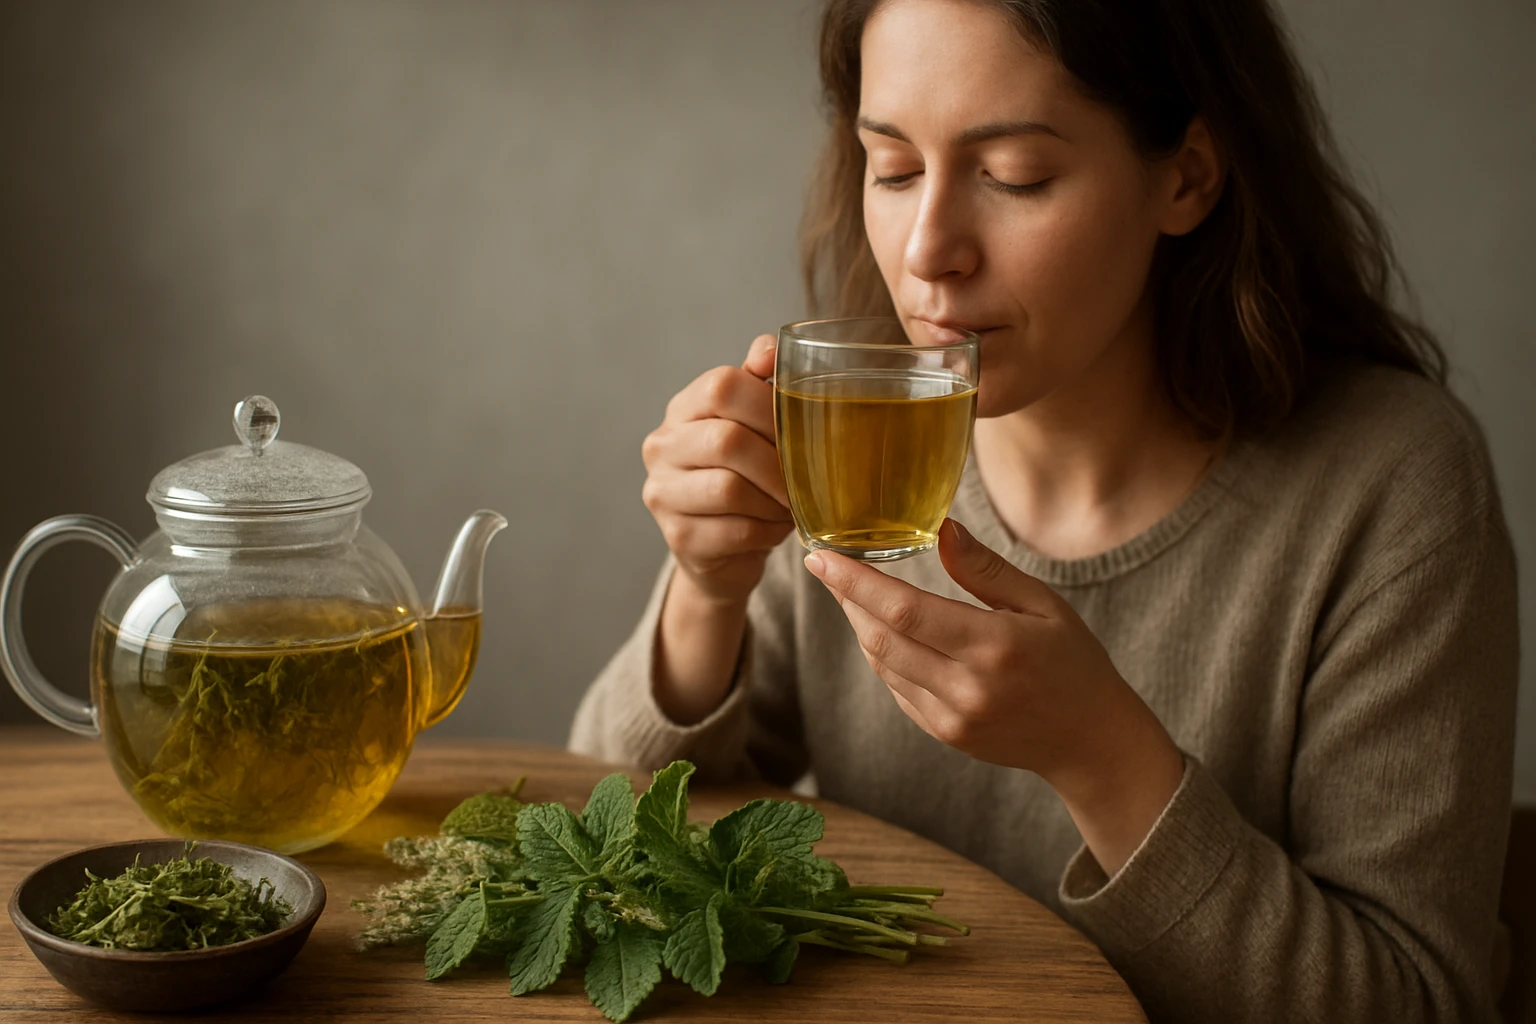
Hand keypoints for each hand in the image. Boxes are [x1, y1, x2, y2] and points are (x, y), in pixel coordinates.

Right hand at [642, 334, 794, 607]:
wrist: (722, 547)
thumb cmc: (746, 475)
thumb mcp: (753, 425)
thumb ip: (761, 383)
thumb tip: (769, 349)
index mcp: (683, 409)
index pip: (721, 386)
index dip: (769, 405)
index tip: (800, 428)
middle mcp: (662, 447)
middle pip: (728, 441)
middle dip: (778, 462)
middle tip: (806, 478)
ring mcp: (663, 494)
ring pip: (731, 489)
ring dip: (775, 500)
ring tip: (791, 505)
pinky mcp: (679, 537)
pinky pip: (737, 530)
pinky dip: (768, 531)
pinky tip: (775, 528)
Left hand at [805, 518, 1184, 873]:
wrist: (1089, 741)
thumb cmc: (1072, 661)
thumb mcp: (1043, 604)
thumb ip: (986, 570)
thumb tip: (941, 529)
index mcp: (995, 647)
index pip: (905, 610)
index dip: (855, 582)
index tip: (821, 557)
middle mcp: (967, 688)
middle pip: (882, 639)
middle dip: (847, 598)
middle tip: (827, 566)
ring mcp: (952, 718)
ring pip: (883, 664)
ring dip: (860, 625)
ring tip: (850, 591)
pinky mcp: (944, 734)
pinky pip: (897, 688)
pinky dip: (883, 654)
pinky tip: (882, 629)